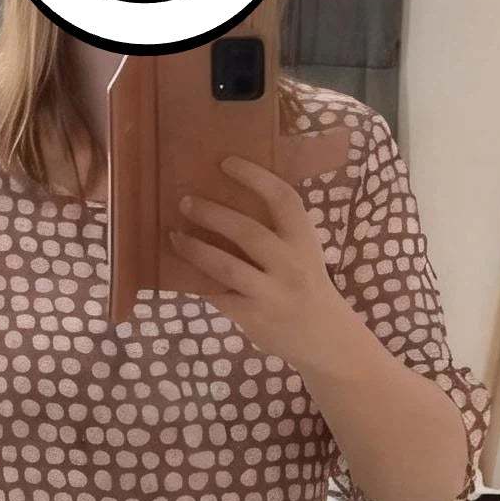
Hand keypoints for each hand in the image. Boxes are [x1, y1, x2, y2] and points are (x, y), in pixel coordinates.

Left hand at [168, 155, 357, 368]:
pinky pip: (218, 294)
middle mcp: (291, 265)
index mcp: (304, 241)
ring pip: (226, 266)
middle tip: (185, 201)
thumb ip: (276, 233)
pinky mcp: (254, 317)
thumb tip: (224, 203)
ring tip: (175, 235)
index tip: (226, 162)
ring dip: (195, 248)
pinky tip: (182, 271)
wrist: (324, 337)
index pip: (283, 199)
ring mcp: (272, 293)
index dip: (254, 177)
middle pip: (247, 231)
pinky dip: (197, 281)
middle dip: (212, 214)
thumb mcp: (302, 254)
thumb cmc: (306, 286)